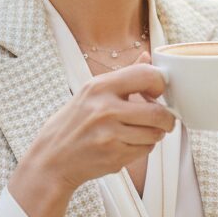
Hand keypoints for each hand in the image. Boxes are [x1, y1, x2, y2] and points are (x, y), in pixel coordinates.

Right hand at [8, 52, 174, 216]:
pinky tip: (127, 144)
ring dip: (154, 135)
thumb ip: (124, 75)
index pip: (146, 75)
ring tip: (140, 132)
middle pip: (158, 112)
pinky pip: (145, 150)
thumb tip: (147, 57)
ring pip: (154, 134)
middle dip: (166, 118)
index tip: (157, 92)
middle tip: (164, 120)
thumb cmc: (72, 124)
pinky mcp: (114, 156)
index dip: (160, 84)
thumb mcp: (91, 92)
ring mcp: (109, 134)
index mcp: (100, 87)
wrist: (51, 159)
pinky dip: (143, 148)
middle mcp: (105, 109)